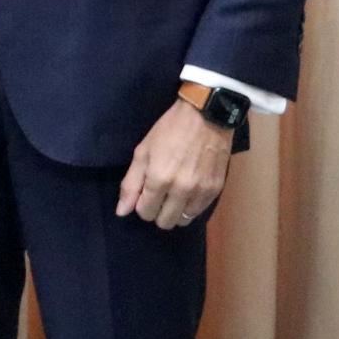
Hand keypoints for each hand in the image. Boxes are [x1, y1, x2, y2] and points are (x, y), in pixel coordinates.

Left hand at [116, 100, 232, 228]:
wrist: (207, 116)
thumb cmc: (169, 130)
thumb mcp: (143, 152)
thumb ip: (131, 184)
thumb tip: (122, 212)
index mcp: (159, 180)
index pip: (145, 213)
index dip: (141, 205)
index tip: (144, 193)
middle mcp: (181, 190)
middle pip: (164, 222)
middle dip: (157, 212)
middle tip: (158, 195)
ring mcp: (201, 191)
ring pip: (182, 220)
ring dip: (175, 211)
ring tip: (174, 194)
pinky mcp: (216, 189)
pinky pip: (199, 212)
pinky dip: (190, 206)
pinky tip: (188, 192)